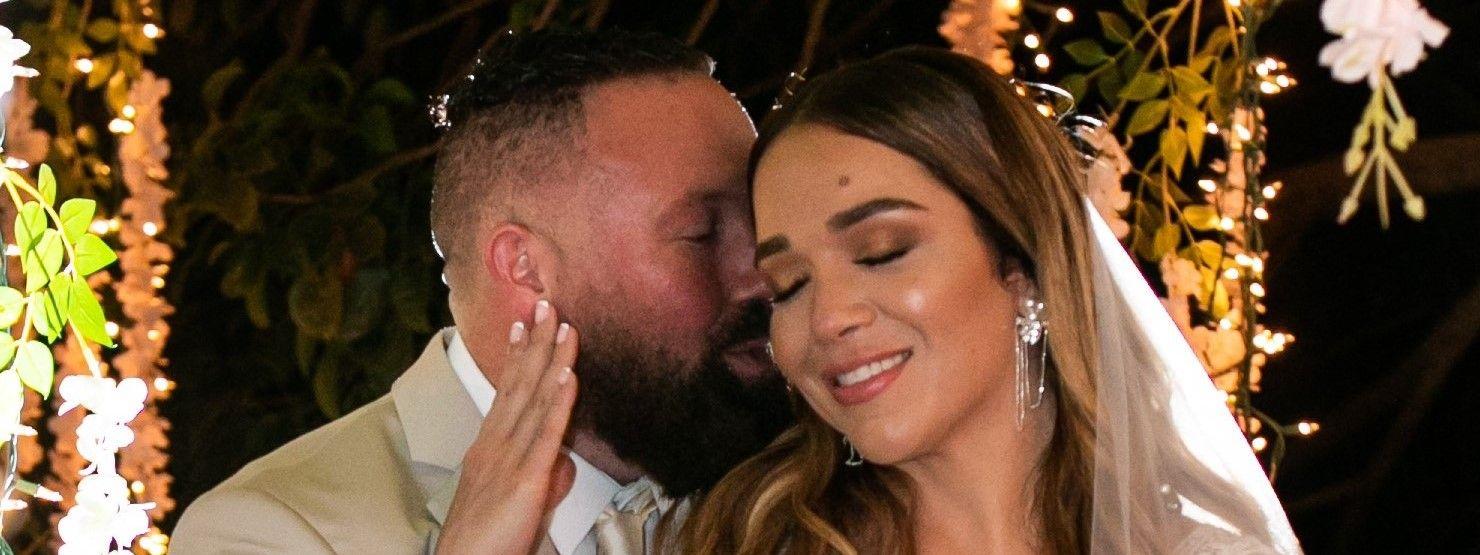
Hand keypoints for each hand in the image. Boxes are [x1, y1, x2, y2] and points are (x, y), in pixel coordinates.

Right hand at [436, 300, 579, 554]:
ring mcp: (508, 459)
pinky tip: (567, 375)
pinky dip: (557, 402)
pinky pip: (546, 434)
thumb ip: (544, 475)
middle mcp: (495, 446)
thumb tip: (565, 461)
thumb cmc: (486, 543)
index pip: (506, 392)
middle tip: (548, 305)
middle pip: (519, 384)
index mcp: (489, 448)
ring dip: (551, 360)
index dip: (516, 355)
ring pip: (534, 400)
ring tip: (564, 327)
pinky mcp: (525, 480)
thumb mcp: (519, 501)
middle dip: (536, 342)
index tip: (523, 323)